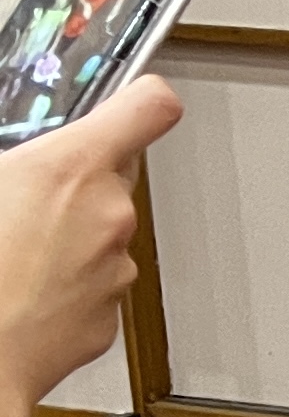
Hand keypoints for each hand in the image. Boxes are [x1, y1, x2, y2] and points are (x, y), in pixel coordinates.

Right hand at [0, 76, 175, 411]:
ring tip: (8, 258)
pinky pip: (92, 287)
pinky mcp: (108, 319)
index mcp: (69, 170)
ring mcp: (114, 270)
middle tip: (18, 202)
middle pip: (112, 178)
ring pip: (100, 237)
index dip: (140, 98)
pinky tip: (18, 296)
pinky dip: (64, 288)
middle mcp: (108, 216)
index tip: (133, 97)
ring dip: (66, 240)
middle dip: (73, 185)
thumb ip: (10, 165)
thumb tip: (13, 169)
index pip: (147, 108)